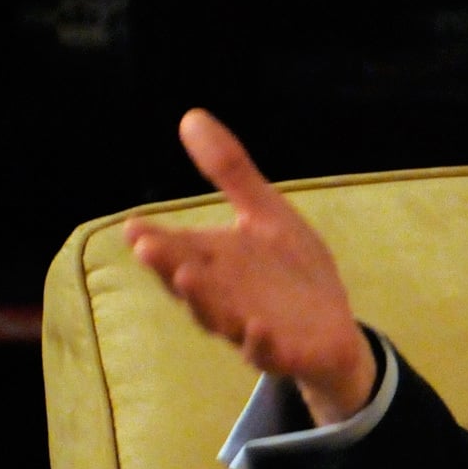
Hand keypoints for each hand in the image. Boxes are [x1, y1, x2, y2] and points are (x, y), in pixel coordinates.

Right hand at [125, 108, 374, 425]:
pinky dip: (259, 341)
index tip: (134, 227)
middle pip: (191, 283)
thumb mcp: (267, 214)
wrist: (333, 332)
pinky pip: (267, 351)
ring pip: (219, 318)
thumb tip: (190, 116)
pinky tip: (257, 326)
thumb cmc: (290, 273)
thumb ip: (231, 172)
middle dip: (169, 266)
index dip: (156, 241)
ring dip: (202, 300)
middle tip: (146, 247)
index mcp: (216, 263)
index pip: (179, 250)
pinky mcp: (284, 352)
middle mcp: (224, 298)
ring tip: (187, 276)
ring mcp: (251, 328)